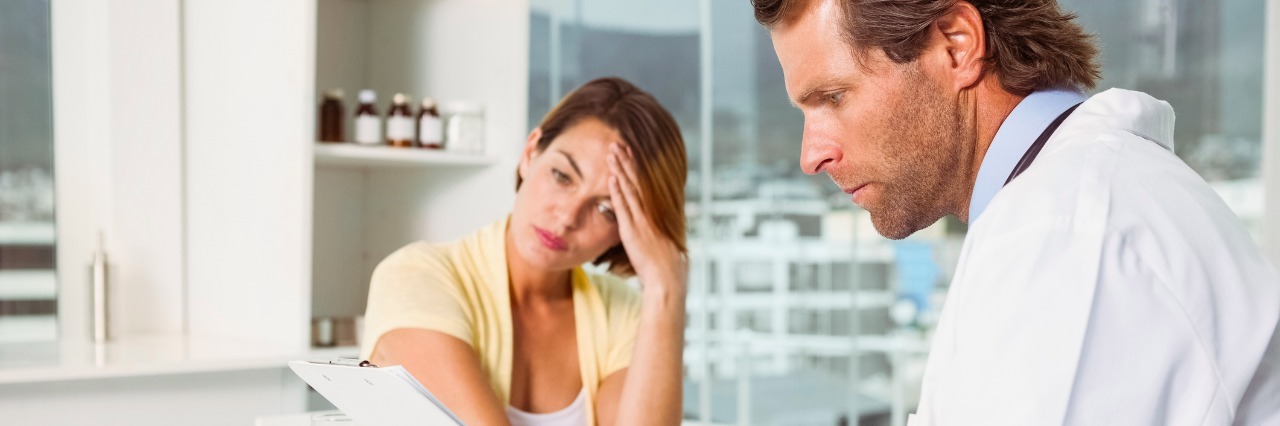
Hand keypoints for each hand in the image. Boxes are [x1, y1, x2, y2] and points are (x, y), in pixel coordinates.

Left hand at [607, 143, 687, 292]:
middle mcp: (649, 212)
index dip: (635, 166)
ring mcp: (641, 220)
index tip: (628, 151)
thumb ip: (653, 224)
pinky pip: (624, 208)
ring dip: (620, 170)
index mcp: (655, 211)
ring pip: (629, 189)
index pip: (643, 182)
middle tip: (617, 143)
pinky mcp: (632, 231)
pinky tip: (612, 178)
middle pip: (636, 180)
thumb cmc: (664, 261)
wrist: (666, 276)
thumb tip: (650, 217)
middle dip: (626, 161)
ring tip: (612, 152)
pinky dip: (618, 192)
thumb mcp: (662, 237)